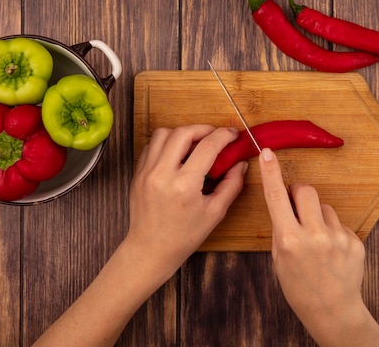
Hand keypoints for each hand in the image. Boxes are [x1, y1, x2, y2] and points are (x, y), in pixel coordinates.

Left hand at [126, 124, 247, 278]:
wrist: (151, 249)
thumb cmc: (184, 236)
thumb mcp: (215, 213)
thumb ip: (232, 185)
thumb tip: (240, 163)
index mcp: (184, 185)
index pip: (207, 147)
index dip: (223, 136)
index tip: (232, 135)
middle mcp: (162, 174)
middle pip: (183, 133)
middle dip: (203, 129)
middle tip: (215, 136)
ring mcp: (146, 172)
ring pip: (163, 134)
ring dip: (182, 133)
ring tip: (194, 144)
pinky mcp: (138, 173)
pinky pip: (151, 146)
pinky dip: (166, 143)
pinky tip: (178, 154)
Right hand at [258, 148, 378, 346]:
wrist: (332, 310)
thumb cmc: (299, 286)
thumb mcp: (278, 258)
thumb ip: (281, 228)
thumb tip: (284, 200)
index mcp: (289, 240)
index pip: (276, 197)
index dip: (271, 172)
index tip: (268, 154)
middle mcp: (314, 235)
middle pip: (306, 190)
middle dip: (298, 192)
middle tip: (296, 206)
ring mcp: (337, 237)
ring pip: (324, 206)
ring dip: (317, 215)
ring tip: (317, 241)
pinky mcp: (354, 241)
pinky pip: (339, 222)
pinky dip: (332, 230)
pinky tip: (331, 251)